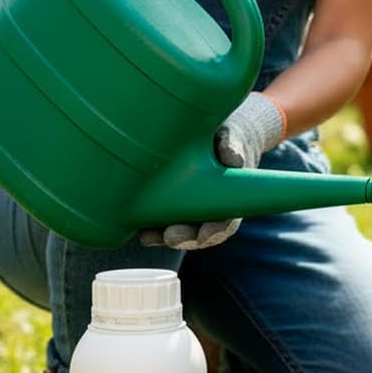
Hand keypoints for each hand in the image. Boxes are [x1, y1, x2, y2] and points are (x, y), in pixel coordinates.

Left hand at [140, 93, 285, 249]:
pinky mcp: (170, 203)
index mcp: (230, 200)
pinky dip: (151, 226)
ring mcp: (189, 209)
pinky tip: (138, 226)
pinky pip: (161, 220)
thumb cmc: (228, 138)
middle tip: (170, 236)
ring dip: (162, 236)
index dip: (214, 233)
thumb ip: (233, 147)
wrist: (215, 134)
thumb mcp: (233, 138)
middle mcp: (210, 210)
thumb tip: (233, 157)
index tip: (203, 236)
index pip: (224, 224)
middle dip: (184, 238)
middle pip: (198, 234)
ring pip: (177, 230)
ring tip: (148, 236)